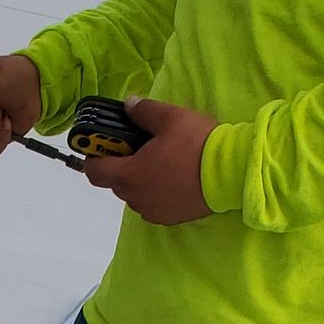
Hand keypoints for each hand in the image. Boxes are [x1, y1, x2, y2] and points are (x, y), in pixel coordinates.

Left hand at [83, 95, 216, 223]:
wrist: (230, 173)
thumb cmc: (198, 144)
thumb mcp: (171, 118)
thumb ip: (144, 111)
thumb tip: (128, 104)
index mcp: (130, 174)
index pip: (94, 172)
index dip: (94, 157)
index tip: (102, 145)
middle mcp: (135, 198)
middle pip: (116, 182)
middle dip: (122, 165)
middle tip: (141, 147)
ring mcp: (151, 210)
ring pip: (134, 194)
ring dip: (140, 180)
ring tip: (162, 161)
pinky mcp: (168, 218)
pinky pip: (152, 204)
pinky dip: (155, 192)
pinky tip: (173, 178)